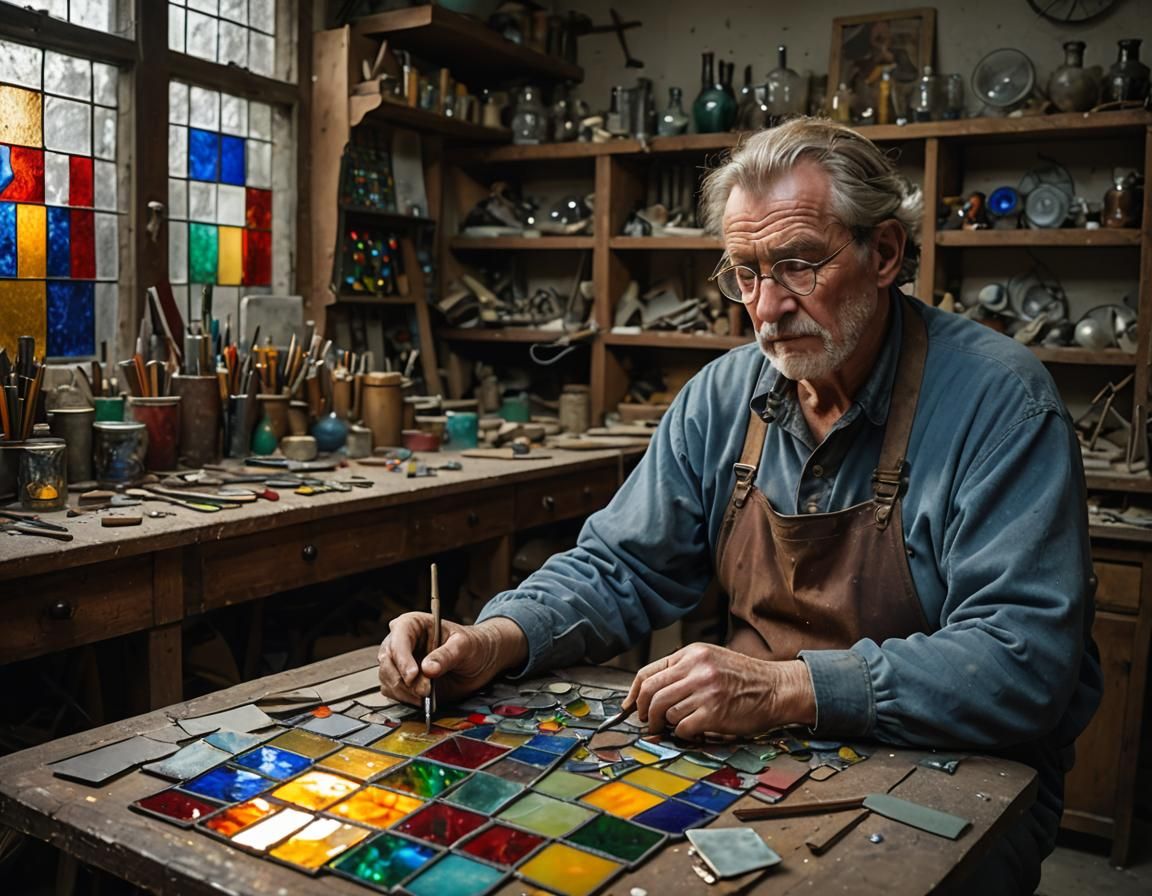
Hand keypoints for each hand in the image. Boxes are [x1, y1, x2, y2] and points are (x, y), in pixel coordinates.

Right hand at [377, 613, 526, 705]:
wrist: (479, 662)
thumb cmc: (472, 645)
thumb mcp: (464, 645)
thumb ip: (446, 655)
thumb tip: (428, 668)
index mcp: (413, 624)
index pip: (398, 637)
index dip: (402, 657)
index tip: (412, 675)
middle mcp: (402, 642)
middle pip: (387, 660)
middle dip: (403, 679)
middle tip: (424, 690)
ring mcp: (400, 663)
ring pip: (387, 678)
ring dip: (404, 691)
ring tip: (426, 696)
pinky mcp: (403, 681)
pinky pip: (393, 692)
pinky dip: (405, 699)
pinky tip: (422, 699)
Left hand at [625, 643, 815, 740]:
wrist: (776, 688)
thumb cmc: (743, 678)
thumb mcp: (710, 661)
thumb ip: (682, 671)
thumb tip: (650, 693)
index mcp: (692, 654)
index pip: (648, 673)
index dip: (634, 694)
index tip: (630, 707)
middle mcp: (696, 669)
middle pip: (651, 694)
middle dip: (644, 712)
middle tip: (649, 722)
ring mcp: (704, 691)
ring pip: (665, 712)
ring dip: (667, 724)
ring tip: (677, 725)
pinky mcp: (713, 713)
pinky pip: (682, 728)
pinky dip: (683, 734)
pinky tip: (694, 731)